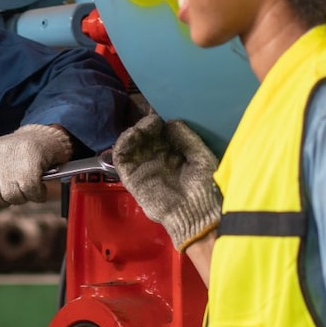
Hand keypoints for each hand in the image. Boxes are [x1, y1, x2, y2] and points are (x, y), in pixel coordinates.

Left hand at [0, 123, 73, 227]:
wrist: (44, 136)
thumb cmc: (15, 157)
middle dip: (5, 199)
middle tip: (15, 186)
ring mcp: (8, 161)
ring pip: (12, 198)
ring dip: (24, 196)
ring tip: (27, 180)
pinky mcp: (29, 165)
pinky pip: (31, 194)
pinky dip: (38, 194)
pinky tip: (40, 183)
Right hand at [111, 115, 221, 249]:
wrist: (196, 212)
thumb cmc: (203, 186)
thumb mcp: (201, 157)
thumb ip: (187, 138)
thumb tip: (171, 122)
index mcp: (174, 156)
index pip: (160, 135)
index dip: (158, 123)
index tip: (162, 115)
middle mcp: (156, 161)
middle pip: (144, 138)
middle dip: (146, 126)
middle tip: (152, 120)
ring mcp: (143, 170)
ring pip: (130, 146)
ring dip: (134, 132)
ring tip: (144, 126)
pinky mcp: (132, 179)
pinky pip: (122, 159)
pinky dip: (122, 144)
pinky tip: (132, 134)